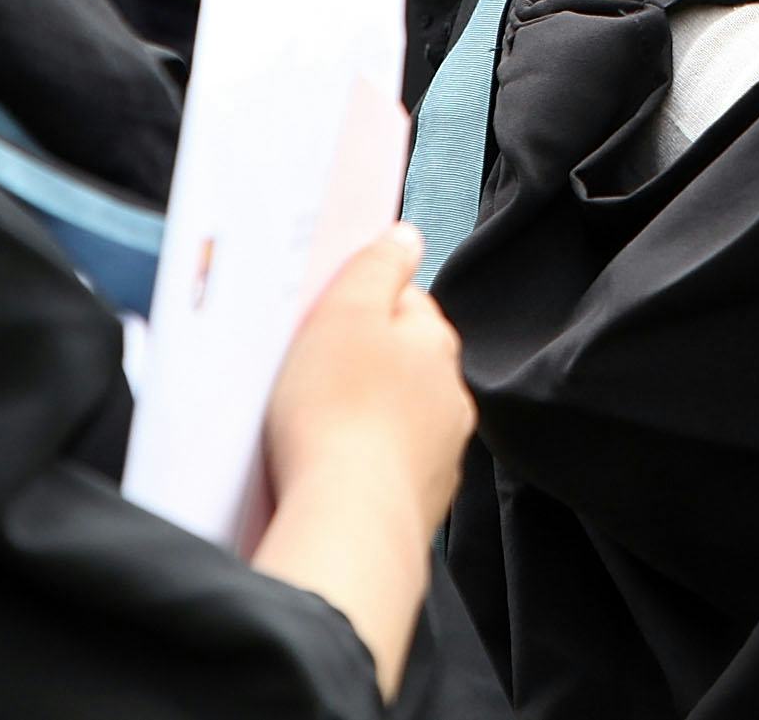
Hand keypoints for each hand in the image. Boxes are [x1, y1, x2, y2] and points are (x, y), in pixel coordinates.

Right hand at [264, 221, 472, 543]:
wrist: (348, 523)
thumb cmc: (338, 414)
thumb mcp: (346, 313)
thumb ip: (377, 266)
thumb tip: (405, 236)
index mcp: (435, 341)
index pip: (406, 299)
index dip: (361, 303)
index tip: (326, 316)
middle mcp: (449, 395)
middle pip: (401, 360)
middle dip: (362, 362)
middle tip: (309, 371)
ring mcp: (439, 452)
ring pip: (396, 415)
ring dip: (363, 414)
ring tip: (310, 424)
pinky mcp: (419, 500)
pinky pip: (386, 466)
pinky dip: (362, 462)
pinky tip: (328, 468)